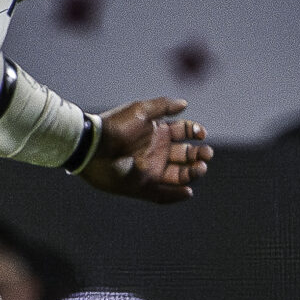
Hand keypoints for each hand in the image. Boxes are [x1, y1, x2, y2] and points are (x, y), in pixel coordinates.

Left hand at [76, 97, 210, 202]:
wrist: (93, 146)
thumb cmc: (116, 126)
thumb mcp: (140, 111)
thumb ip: (163, 106)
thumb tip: (185, 104)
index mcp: (157, 133)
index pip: (184, 132)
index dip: (195, 132)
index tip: (201, 134)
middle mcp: (156, 151)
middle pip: (185, 155)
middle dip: (198, 154)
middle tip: (206, 155)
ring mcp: (150, 170)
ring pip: (179, 175)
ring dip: (192, 173)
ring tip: (200, 168)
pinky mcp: (141, 187)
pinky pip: (162, 195)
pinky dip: (176, 195)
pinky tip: (187, 191)